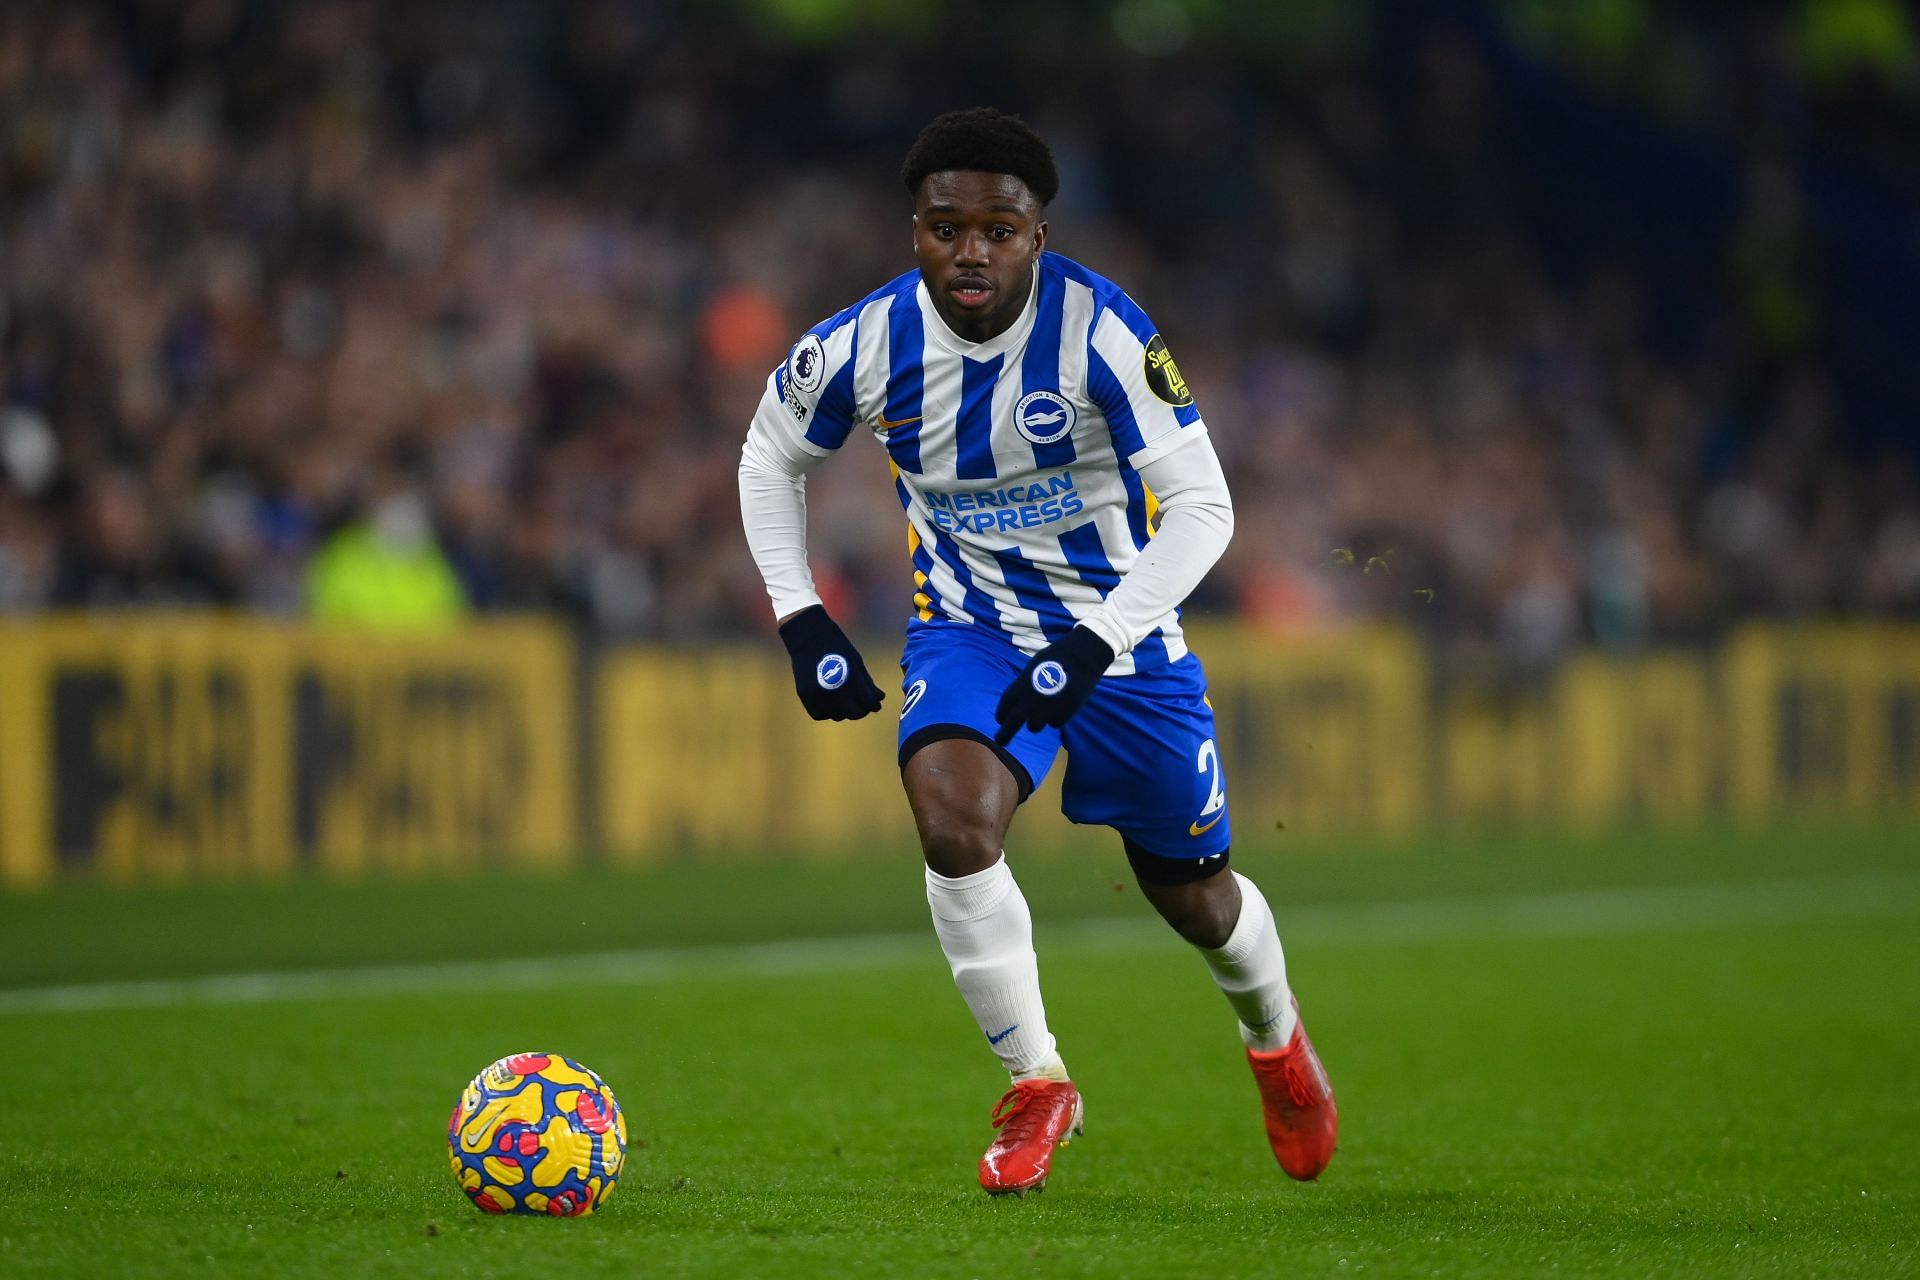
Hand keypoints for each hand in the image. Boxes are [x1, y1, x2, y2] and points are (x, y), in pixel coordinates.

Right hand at [777, 606, 884, 720]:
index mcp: (852, 679)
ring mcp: (819, 695)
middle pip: (854, 714)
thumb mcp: (857, 662)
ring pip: (837, 716)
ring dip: (843, 712)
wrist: (808, 635)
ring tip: (844, 701)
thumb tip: (880, 699)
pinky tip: (830, 703)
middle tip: (860, 705)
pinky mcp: (805, 695)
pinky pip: (819, 715)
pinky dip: (826, 712)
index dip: (873, 705)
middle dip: (860, 710)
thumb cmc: (837, 646)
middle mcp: (836, 690)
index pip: (869, 704)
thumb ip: (868, 683)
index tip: (873, 703)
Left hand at [993, 626, 1114, 744]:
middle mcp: (1029, 702)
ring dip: (1036, 722)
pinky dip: (1056, 718)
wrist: (1081, 657)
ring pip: (1034, 726)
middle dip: (1004, 735)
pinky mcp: (1063, 715)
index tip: (1001, 720)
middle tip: (1000, 742)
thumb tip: (1021, 700)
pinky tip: (1062, 705)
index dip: (1001, 714)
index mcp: (1020, 687)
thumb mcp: (1033, 668)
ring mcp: (1046, 710)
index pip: (1004, 706)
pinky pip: (1054, 723)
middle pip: (1012, 723)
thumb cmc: (1057, 656)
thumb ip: (1025, 686)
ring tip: (1045, 710)